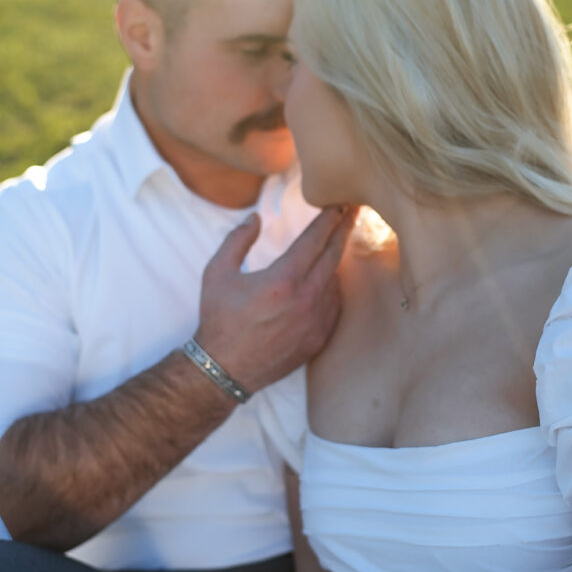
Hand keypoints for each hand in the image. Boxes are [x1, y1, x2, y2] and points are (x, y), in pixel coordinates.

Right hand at [195, 206, 356, 391]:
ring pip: (335, 281)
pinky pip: (334, 305)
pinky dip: (332, 288)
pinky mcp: (319, 337)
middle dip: (344, 229)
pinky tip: (327, 280)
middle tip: (353, 211)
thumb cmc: (219, 318)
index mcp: (284, 279)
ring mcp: (316, 320)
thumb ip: (237, 239)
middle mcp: (306, 298)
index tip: (339, 203)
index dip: (329, 218)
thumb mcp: (217, 272)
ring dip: (335, 260)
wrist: (225, 368)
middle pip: (335, 255)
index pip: (315, 239)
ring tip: (335, 244)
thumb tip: (255, 218)